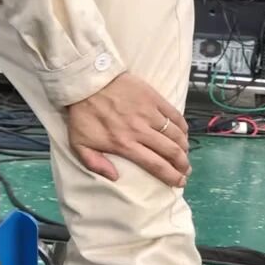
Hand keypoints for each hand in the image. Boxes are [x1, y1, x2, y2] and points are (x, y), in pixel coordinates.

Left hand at [65, 73, 190, 187]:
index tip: (179, 182)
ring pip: (177, 134)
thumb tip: (114, 177)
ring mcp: (150, 113)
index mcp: (124, 144)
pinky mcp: (154, 98)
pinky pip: (175, 115)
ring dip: (184, 147)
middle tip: (185, 171)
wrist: (87, 82)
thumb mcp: (78, 143)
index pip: (156, 165)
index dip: (171, 176)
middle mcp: (141, 130)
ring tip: (184, 154)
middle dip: (183, 165)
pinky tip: (183, 134)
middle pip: (171, 152)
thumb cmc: (82, 114)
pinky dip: (183, 127)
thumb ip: (94, 163)